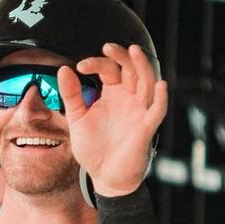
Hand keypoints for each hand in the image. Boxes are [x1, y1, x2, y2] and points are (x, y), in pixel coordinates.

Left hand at [57, 43, 166, 196]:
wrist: (103, 176)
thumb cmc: (94, 148)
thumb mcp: (77, 119)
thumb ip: (72, 95)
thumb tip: (64, 69)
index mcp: (113, 94)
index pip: (110, 69)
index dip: (97, 63)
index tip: (79, 66)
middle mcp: (128, 99)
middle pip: (131, 70)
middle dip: (122, 57)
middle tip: (109, 47)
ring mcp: (138, 112)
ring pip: (147, 83)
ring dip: (142, 67)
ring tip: (134, 51)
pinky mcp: (146, 128)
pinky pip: (157, 110)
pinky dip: (160, 98)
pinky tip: (160, 85)